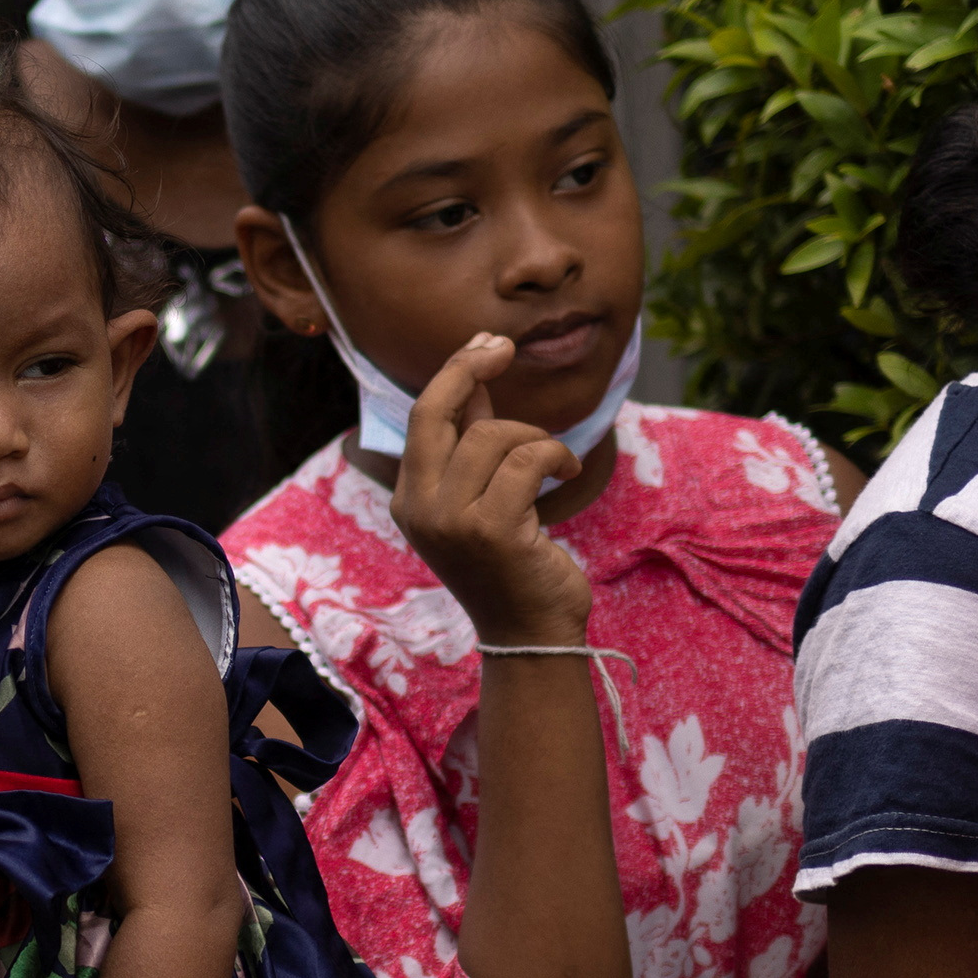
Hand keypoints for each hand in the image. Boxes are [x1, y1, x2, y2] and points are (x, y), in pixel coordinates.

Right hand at [392, 334, 592, 649]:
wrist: (529, 633)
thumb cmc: (511, 562)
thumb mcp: (481, 496)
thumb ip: (472, 441)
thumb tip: (474, 376)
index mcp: (409, 499)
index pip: (422, 417)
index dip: (453, 371)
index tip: (487, 344)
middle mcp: (419, 509)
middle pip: (435, 412)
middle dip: (469, 368)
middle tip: (504, 347)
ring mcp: (451, 521)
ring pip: (492, 436)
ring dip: (535, 438)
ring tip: (553, 461)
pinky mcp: (491, 530)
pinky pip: (528, 460)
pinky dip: (556, 456)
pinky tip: (567, 472)